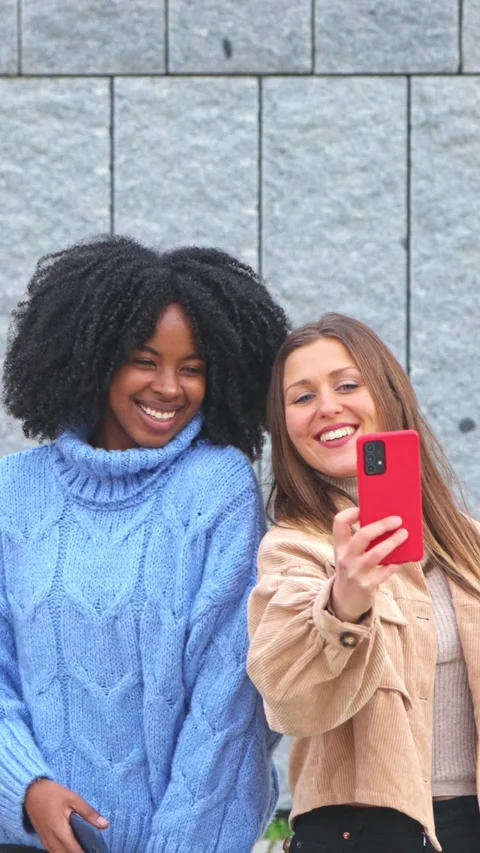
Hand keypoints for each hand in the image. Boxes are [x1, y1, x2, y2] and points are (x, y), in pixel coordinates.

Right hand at [24, 778, 107, 852]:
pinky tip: (72, 844)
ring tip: (84, 846)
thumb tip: (105, 825)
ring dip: (71, 852)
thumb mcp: (73, 799)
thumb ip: (89, 813)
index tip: (97, 851)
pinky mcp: (43, 840)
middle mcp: (52, 842)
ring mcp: (46, 842)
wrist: (30, 792)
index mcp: (61, 833)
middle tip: (92, 847)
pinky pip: (54, 852)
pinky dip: (64, 851)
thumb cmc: (52, 794)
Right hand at [330, 507, 407, 622]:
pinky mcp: (367, 585)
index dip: (350, 512)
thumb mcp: (349, 554)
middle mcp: (345, 558)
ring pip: (377, 553)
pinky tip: (405, 558)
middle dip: (382, 526)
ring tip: (404, 534)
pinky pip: (386, 571)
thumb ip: (361, 541)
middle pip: (363, 536)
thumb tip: (387, 523)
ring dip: (393, 542)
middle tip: (397, 520)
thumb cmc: (352, 569)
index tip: (363, 508)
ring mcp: (356, 572)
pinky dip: (396, 563)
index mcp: (339, 546)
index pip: (339, 523)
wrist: (345, 600)